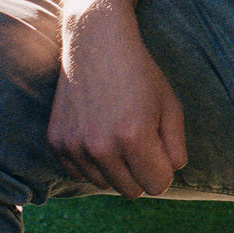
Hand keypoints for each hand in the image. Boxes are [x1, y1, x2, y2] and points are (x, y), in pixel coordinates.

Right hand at [48, 3, 188, 199]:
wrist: (96, 40)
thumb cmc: (139, 73)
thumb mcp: (170, 104)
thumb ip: (177, 146)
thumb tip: (170, 174)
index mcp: (134, 136)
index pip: (158, 185)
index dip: (164, 169)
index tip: (160, 148)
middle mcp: (101, 146)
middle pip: (131, 191)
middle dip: (141, 171)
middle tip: (140, 139)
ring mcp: (75, 146)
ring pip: (105, 185)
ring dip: (115, 167)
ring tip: (116, 130)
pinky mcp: (57, 143)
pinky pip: (81, 174)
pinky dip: (92, 161)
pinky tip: (97, 129)